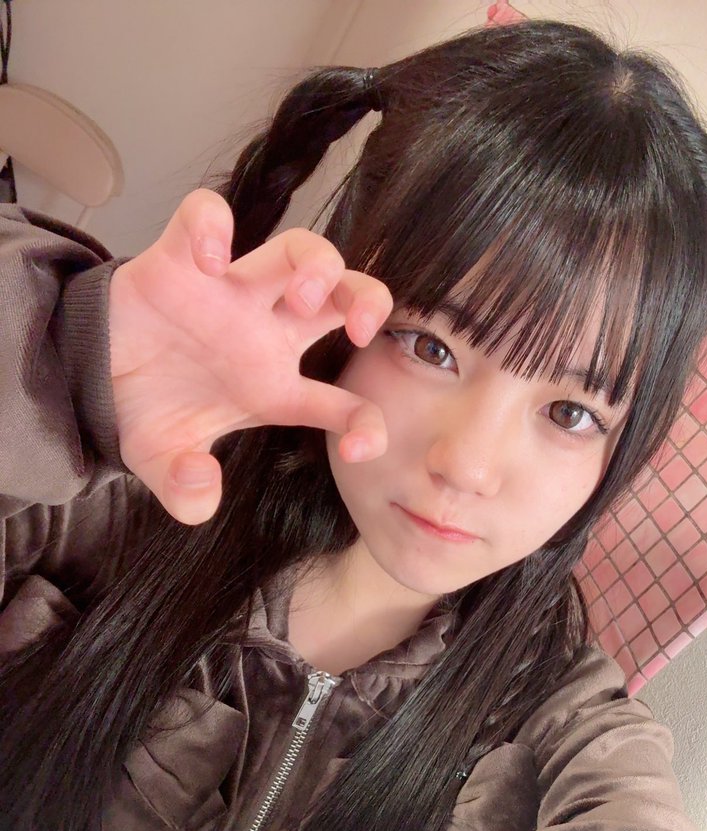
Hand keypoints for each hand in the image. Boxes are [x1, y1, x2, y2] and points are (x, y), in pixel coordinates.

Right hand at [107, 187, 392, 523]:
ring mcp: (229, 292)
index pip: (347, 402)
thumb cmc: (144, 411)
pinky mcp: (179, 259)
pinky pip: (205, 215)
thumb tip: (201, 491)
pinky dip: (212, 225)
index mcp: (275, 388)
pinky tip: (208, 259)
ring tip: (298, 297)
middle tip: (357, 331)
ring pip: (299, 249)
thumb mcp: (165, 466)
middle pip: (346, 296)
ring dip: (316, 264)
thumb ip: (185, 490)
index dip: (368, 423)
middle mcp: (265, 332)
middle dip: (369, 301)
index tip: (361, 447)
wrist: (87, 377)